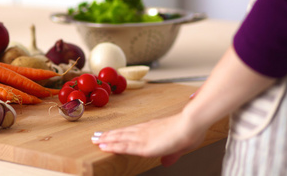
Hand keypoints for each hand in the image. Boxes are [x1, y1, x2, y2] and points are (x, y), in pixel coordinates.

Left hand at [91, 112, 206, 165]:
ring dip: (107, 139)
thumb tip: (166, 162)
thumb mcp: (180, 147)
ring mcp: (143, 137)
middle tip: (95, 136)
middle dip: (109, 135)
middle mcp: (144, 131)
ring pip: (120, 138)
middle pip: (122, 133)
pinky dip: (112, 146)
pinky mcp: (143, 145)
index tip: (111, 134)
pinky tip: (103, 146)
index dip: (120, 133)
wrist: (191, 125)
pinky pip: (124, 146)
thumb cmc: (190, 132)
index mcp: (152, 129)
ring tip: (95, 140)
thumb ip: (171, 155)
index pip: (132, 131)